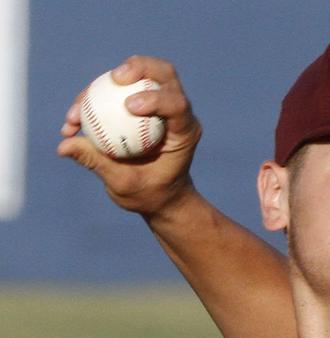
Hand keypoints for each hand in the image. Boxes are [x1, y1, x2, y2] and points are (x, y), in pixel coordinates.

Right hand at [58, 55, 201, 216]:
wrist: (157, 197)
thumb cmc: (150, 195)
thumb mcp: (125, 185)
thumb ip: (98, 163)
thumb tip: (64, 145)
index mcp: (185, 132)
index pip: (177, 105)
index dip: (156, 98)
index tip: (128, 106)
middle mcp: (176, 113)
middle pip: (163, 74)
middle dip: (140, 67)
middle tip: (114, 78)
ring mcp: (159, 105)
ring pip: (137, 76)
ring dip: (103, 85)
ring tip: (77, 110)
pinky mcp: (140, 105)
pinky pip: (116, 92)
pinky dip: (93, 100)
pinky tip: (72, 120)